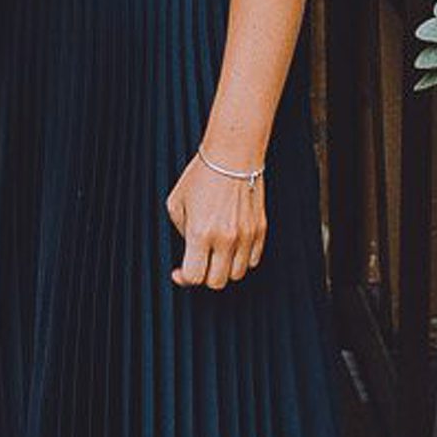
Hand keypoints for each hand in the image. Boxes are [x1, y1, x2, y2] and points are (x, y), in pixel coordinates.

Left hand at [168, 147, 265, 289]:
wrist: (233, 155)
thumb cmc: (202, 175)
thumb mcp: (176, 203)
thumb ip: (180, 232)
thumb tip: (188, 251)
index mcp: (200, 233)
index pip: (194, 276)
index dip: (184, 278)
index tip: (180, 271)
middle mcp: (225, 238)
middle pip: (216, 282)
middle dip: (204, 275)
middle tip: (199, 262)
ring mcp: (246, 235)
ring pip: (236, 274)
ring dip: (224, 269)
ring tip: (216, 253)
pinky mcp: (260, 230)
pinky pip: (252, 260)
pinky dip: (241, 259)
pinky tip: (232, 246)